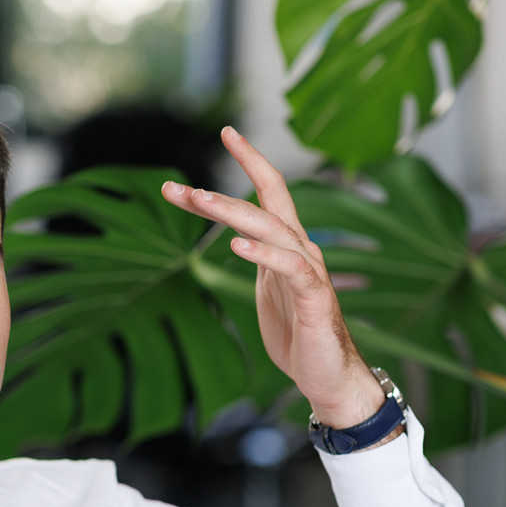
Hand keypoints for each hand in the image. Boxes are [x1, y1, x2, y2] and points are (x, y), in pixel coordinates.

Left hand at [160, 128, 383, 429]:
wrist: (327, 375)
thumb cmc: (297, 330)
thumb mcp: (264, 286)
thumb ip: (252, 254)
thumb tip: (229, 230)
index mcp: (287, 243)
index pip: (271, 189)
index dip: (250, 159)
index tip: (226, 131)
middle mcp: (301, 248)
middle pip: (263, 204)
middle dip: (218, 193)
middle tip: (178, 186)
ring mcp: (309, 271)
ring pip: (271, 228)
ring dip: (232, 212)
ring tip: (198, 199)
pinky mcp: (314, 298)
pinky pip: (290, 268)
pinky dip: (264, 254)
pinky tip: (237, 245)